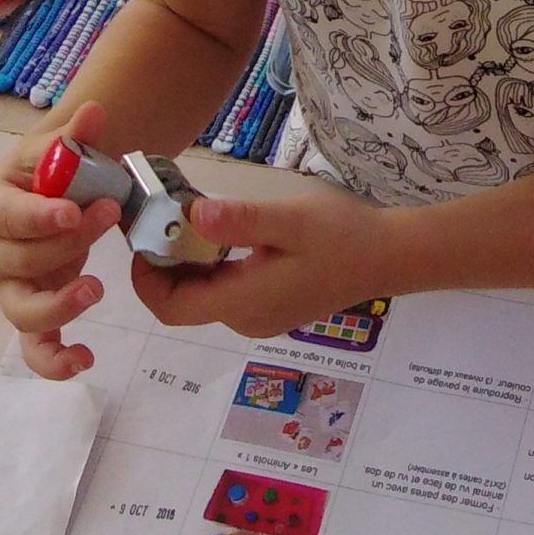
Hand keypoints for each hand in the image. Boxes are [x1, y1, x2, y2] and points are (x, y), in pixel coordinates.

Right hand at [0, 102, 121, 378]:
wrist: (63, 200)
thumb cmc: (56, 177)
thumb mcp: (63, 152)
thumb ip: (76, 137)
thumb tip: (94, 111)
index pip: (6, 215)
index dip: (38, 216)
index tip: (73, 210)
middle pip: (22, 259)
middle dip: (69, 242)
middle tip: (110, 215)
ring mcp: (12, 288)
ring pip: (22, 309)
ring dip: (58, 304)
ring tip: (97, 289)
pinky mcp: (34, 314)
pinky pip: (36, 348)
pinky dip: (54, 360)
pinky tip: (85, 360)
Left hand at [131, 192, 387, 336]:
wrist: (389, 257)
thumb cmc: (343, 236)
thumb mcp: (291, 220)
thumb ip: (241, 220)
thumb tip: (193, 217)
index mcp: (244, 302)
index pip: (171, 307)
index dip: (145, 278)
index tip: (144, 234)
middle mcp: (245, 319)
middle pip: (183, 302)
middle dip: (164, 263)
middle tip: (164, 215)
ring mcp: (260, 317)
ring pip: (204, 296)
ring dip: (188, 263)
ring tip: (190, 218)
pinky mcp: (272, 308)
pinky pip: (226, 292)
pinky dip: (211, 267)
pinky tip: (221, 234)